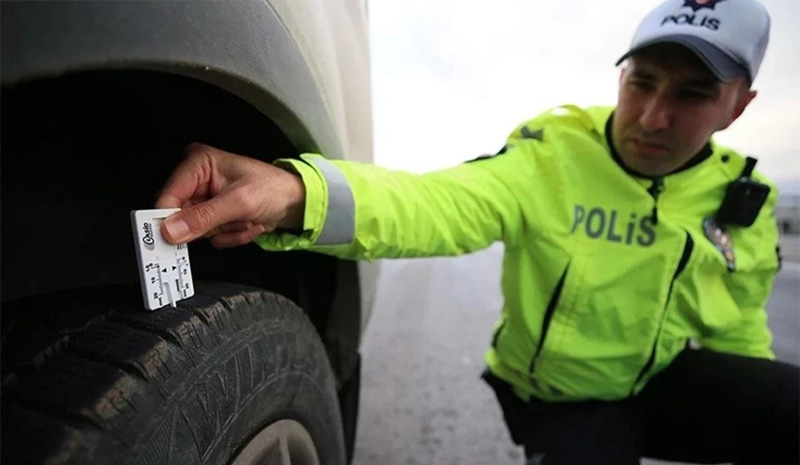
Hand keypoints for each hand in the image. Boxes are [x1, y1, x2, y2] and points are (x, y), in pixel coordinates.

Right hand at [155, 143, 304, 247]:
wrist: (296, 202)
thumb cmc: (274, 189)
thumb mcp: (239, 202)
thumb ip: (204, 217)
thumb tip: (172, 229)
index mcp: (199, 163)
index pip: (168, 196)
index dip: (169, 220)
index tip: (172, 239)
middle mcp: (197, 179)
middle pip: (182, 217)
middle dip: (213, 226)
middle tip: (234, 220)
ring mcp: (205, 199)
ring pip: (198, 230)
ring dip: (225, 231)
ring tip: (245, 219)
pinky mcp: (213, 214)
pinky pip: (211, 236)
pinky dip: (230, 235)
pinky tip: (246, 223)